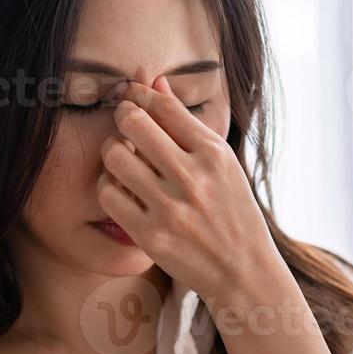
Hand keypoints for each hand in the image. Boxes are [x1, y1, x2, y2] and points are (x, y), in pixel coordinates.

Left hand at [98, 76, 284, 301]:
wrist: (244, 271)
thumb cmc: (232, 210)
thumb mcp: (221, 162)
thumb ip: (185, 123)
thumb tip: (155, 82)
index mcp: (213, 153)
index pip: (163, 106)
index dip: (139, 94)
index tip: (132, 95)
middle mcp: (193, 177)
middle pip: (133, 123)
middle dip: (122, 117)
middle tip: (124, 124)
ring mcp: (171, 208)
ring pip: (115, 157)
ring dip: (112, 151)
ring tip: (122, 158)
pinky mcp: (151, 236)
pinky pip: (109, 195)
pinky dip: (108, 187)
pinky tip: (120, 189)